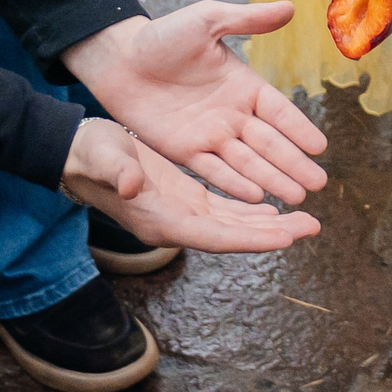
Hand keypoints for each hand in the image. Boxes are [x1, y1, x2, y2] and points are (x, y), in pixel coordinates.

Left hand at [61, 2, 328, 205]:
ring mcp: (209, 135)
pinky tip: (255, 197)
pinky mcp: (184, 150)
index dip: (299, 129)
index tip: (321, 147)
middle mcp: (232, 114)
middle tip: (318, 185)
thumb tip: (290, 7)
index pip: (279, 111)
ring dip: (272, 180)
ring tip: (296, 198)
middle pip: (269, 143)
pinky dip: (235, 184)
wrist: (120, 59)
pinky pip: (214, 170)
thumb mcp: (207, 19)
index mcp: (243, 85)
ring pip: (247, 162)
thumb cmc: (163, 35)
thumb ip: (247, 18)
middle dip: (294, 164)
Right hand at [61, 118, 319, 252]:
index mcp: (161, 218)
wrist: (79, 153)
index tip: (286, 237)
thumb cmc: (90, 154)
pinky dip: (249, 209)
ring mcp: (181, 212)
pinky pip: (224, 209)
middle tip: (312, 226)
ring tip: (303, 219)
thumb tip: (132, 184)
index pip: (215, 235)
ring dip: (268, 223)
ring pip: (233, 223)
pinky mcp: (184, 197)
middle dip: (272, 233)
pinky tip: (272, 205)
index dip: (251, 238)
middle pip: (232, 235)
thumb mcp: (102, 156)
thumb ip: (118, 171)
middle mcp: (175, 222)